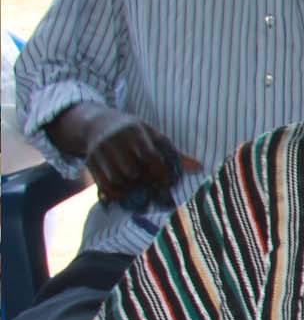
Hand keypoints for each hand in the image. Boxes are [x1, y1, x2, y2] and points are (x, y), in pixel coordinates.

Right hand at [75, 110, 199, 206]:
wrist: (97, 124)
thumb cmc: (133, 132)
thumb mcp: (153, 135)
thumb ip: (173, 153)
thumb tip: (199, 168)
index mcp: (135, 131)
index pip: (150, 156)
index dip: (161, 173)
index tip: (169, 183)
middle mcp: (115, 140)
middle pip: (133, 171)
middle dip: (146, 183)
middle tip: (154, 188)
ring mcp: (100, 152)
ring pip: (119, 180)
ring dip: (132, 190)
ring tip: (141, 190)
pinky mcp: (90, 162)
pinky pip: (104, 185)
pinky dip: (117, 195)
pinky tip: (127, 195)